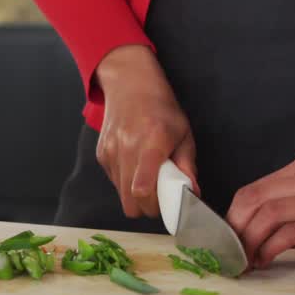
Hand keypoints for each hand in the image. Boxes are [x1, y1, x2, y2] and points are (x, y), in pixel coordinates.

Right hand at [93, 46, 196, 217]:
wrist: (130, 87)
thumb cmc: (162, 110)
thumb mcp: (183, 134)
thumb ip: (187, 165)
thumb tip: (193, 192)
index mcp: (152, 142)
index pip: (143, 187)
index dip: (155, 204)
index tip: (168, 204)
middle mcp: (127, 148)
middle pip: (132, 201)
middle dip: (148, 207)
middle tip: (160, 196)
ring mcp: (110, 153)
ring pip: (122, 196)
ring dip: (137, 196)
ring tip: (149, 176)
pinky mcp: (101, 156)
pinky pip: (115, 183)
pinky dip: (126, 183)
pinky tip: (135, 166)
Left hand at [227, 157, 294, 267]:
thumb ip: (289, 211)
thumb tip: (249, 234)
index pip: (252, 190)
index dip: (231, 218)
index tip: (225, 243)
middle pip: (253, 200)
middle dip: (234, 232)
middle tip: (230, 257)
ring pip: (268, 215)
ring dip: (249, 243)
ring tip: (246, 263)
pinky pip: (290, 234)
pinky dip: (269, 250)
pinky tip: (266, 261)